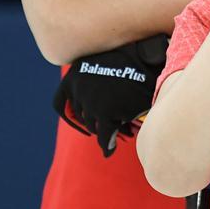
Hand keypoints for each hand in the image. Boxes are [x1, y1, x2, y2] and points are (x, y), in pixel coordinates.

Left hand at [53, 35, 168, 156]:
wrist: (149, 58)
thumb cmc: (132, 60)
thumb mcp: (103, 64)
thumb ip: (90, 83)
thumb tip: (88, 112)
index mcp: (74, 73)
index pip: (60, 103)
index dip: (70, 117)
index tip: (80, 123)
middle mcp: (77, 86)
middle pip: (80, 116)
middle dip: (95, 122)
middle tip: (110, 126)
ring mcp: (90, 99)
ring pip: (92, 126)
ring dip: (105, 130)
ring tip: (123, 129)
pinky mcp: (104, 111)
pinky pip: (104, 135)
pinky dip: (107, 145)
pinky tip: (110, 150)